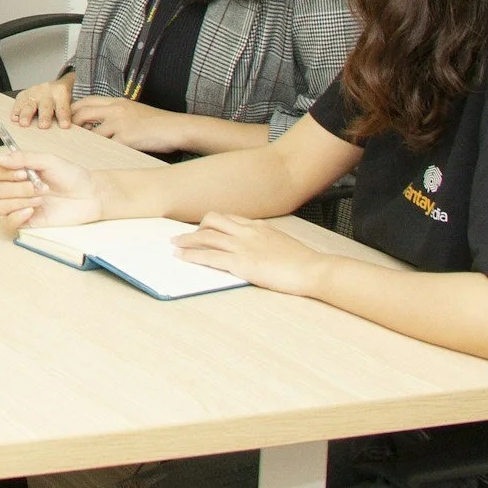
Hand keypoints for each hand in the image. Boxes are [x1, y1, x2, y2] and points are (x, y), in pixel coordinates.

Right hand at [0, 150, 100, 229]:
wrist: (89, 194)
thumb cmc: (71, 176)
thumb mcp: (48, 160)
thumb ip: (24, 158)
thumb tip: (0, 158)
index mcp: (17, 172)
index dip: (2, 172)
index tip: (21, 171)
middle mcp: (16, 189)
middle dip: (18, 187)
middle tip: (38, 185)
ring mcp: (21, 206)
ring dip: (19, 201)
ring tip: (41, 198)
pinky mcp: (28, 221)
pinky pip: (8, 222)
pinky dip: (16, 216)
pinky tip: (31, 210)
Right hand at [12, 74, 74, 127]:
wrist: (55, 85)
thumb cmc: (62, 98)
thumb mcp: (71, 102)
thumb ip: (71, 114)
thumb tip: (71, 129)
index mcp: (61, 93)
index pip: (63, 107)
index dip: (64, 116)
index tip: (65, 126)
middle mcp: (47, 92)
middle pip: (45, 106)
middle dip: (44, 116)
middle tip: (43, 126)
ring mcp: (34, 93)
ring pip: (30, 104)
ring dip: (26, 115)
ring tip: (24, 123)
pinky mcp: (23, 95)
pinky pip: (18, 103)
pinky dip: (16, 111)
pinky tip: (15, 118)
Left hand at [69, 95, 189, 152]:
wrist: (175, 128)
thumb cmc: (156, 122)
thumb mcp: (133, 110)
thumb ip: (116, 113)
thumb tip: (99, 124)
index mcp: (117, 102)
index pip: (87, 101)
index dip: (74, 109)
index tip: (67, 118)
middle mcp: (116, 110)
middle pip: (83, 114)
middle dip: (72, 124)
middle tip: (67, 135)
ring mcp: (120, 123)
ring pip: (93, 133)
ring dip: (86, 142)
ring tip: (80, 149)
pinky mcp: (126, 138)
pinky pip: (107, 147)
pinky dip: (100, 152)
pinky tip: (97, 158)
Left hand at [172, 213, 328, 295]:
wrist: (313, 269)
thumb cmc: (302, 261)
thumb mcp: (282, 242)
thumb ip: (266, 240)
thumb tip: (258, 246)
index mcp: (258, 226)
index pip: (229, 218)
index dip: (212, 222)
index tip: (202, 227)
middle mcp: (247, 231)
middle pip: (213, 220)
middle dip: (196, 227)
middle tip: (184, 236)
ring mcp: (243, 246)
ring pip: (206, 237)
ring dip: (186, 240)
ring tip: (175, 244)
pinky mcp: (241, 263)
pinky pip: (209, 257)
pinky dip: (191, 256)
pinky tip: (182, 258)